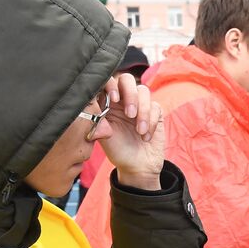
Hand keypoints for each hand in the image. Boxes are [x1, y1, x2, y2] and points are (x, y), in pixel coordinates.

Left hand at [100, 72, 164, 189]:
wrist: (137, 167)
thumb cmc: (117, 151)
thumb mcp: (102, 132)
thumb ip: (97, 114)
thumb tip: (93, 100)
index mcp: (107, 102)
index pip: (107, 81)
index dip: (111, 85)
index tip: (113, 99)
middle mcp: (123, 100)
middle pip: (127, 80)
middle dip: (130, 95)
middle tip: (129, 114)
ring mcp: (140, 105)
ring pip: (143, 91)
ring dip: (142, 111)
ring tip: (139, 131)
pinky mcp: (155, 112)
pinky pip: (155, 107)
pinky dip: (151, 122)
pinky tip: (145, 137)